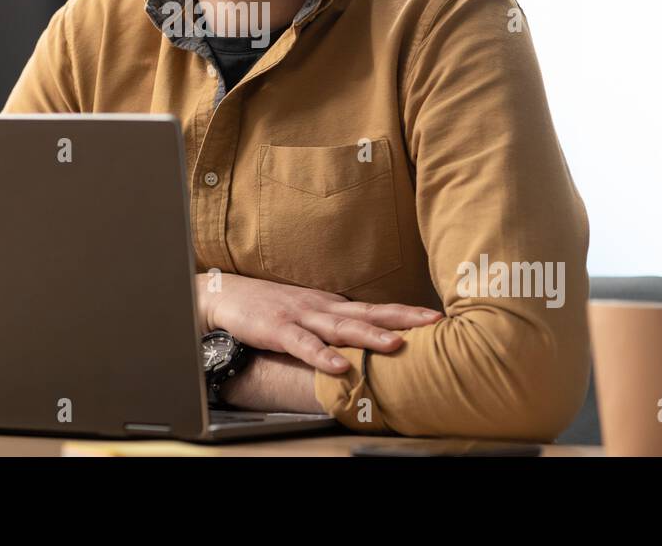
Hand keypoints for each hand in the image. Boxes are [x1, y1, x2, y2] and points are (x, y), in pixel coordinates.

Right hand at [195, 272, 442, 373]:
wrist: (225, 295)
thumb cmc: (269, 307)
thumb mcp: (307, 312)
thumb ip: (334, 323)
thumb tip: (367, 335)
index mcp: (331, 305)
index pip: (374, 309)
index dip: (405, 313)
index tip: (436, 317)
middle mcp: (321, 307)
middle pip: (367, 313)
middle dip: (402, 319)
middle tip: (434, 323)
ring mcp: (300, 317)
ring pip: (340, 327)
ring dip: (369, 336)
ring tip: (396, 345)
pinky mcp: (278, 329)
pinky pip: (303, 345)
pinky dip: (321, 356)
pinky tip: (338, 366)